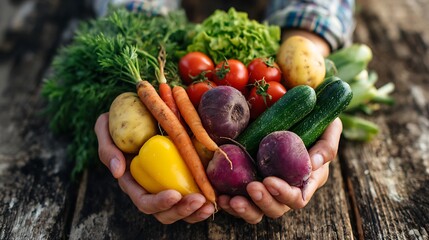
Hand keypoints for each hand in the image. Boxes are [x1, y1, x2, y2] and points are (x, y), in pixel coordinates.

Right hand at [94, 113, 214, 223]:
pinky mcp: (184, 176)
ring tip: (211, 204)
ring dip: (197, 211)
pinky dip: (206, 197)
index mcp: (133, 183)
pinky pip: (195, 193)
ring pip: (182, 210)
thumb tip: (119, 171)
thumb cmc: (120, 120)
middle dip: (183, 210)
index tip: (174, 195)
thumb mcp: (105, 128)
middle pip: (166, 213)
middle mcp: (151, 189)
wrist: (139, 109)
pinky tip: (217, 195)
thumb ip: (108, 148)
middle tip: (199, 200)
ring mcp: (168, 184)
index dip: (159, 203)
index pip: (145, 202)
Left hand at [218, 118, 342, 223]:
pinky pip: (240, 201)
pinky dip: (230, 203)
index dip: (284, 194)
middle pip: (277, 208)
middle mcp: (286, 189)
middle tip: (251, 187)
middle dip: (264, 201)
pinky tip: (221, 197)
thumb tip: (313, 164)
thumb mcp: (328, 127)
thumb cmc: (314, 121)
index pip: (298, 198)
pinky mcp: (248, 185)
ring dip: (245, 208)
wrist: (290, 114)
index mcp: (307, 181)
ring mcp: (267, 189)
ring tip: (232, 200)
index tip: (269, 180)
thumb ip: (327, 144)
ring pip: (257, 211)